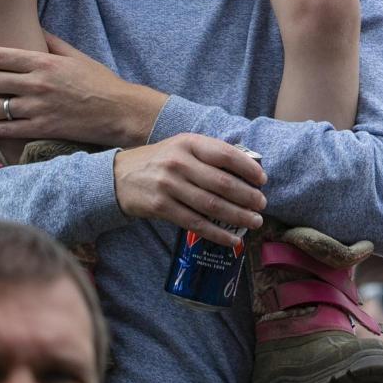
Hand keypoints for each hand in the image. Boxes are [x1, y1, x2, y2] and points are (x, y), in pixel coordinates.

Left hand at [0, 34, 165, 148]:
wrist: (119, 111)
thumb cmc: (99, 81)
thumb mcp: (76, 56)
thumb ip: (52, 43)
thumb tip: (34, 30)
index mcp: (44, 63)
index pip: (0, 57)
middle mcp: (38, 85)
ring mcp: (38, 108)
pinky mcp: (42, 129)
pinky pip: (6, 129)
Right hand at [114, 133, 266, 245]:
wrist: (120, 176)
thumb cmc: (160, 161)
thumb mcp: (182, 147)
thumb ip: (209, 154)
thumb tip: (248, 170)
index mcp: (188, 142)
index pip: (225, 154)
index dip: (248, 168)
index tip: (262, 180)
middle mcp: (179, 162)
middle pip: (222, 183)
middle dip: (247, 196)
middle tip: (262, 205)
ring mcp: (169, 185)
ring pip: (211, 205)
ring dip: (238, 216)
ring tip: (254, 222)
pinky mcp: (161, 207)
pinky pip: (195, 223)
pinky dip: (217, 233)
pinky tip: (232, 239)